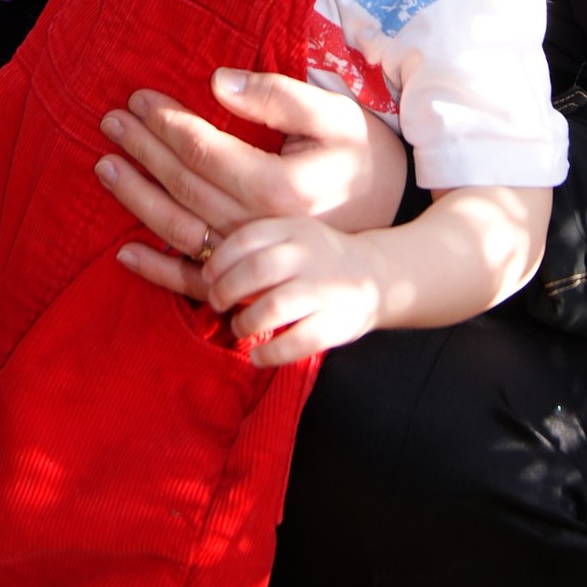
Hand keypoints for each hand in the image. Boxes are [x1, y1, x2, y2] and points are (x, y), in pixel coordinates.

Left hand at [98, 69, 407, 300]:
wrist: (394, 225)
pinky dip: (156, 271)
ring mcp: (253, 261)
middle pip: (186, 186)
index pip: (205, 150)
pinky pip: (194, 281)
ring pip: (181, 229)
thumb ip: (277, 97)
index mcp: (280, 187)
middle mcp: (259, 228)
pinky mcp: (251, 281)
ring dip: (138, 198)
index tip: (140, 98)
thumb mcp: (334, 115)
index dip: (168, 123)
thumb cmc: (364, 158)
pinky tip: (123, 251)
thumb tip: (216, 83)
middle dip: (144, 151)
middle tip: (111, 122)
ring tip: (107, 166)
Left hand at [204, 214, 383, 365]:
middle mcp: (310, 256)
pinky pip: (297, 342)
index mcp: (296, 229)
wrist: (377, 275)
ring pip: (273, 307)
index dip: (220, 259)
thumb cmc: (319, 259)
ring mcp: (325, 290)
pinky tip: (257, 356)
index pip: (248, 237)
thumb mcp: (295, 236)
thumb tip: (209, 274)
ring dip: (245, 323)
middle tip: (219, 303)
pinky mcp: (336, 323)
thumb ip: (260, 247)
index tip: (209, 276)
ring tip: (239, 327)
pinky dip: (270, 353)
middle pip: (257, 270)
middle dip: (226, 290)